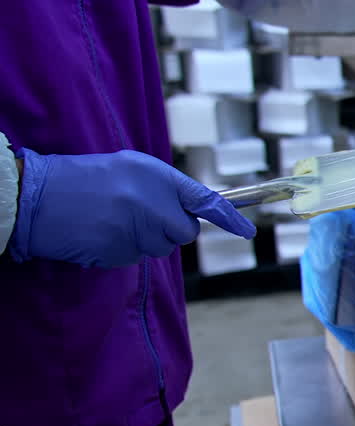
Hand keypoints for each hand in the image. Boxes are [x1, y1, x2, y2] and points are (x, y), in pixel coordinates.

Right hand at [10, 149, 255, 268]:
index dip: (228, 217)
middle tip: (140, 216)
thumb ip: (165, 187)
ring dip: (144, 239)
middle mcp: (150, 201)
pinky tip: (102, 233)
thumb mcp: (129, 168)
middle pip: (184, 231)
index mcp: (155, 174)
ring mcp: (134, 228)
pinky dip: (123, 249)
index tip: (247, 231)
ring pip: (161, 247)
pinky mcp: (118, 250)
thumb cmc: (85, 178)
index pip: (203, 199)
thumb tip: (195, 209)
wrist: (37, 195)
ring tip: (113, 220)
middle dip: (169, 229)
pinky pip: (136, 257)